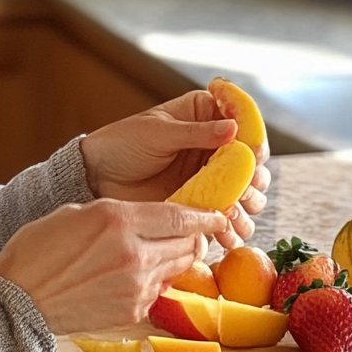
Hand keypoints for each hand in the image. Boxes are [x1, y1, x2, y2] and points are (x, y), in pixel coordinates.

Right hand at [0, 199, 228, 333]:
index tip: (217, 212)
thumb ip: (117, 216)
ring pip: (178, 268)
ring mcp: (135, 286)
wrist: (17, 299)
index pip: (179, 216)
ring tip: (166, 251)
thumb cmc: (37, 249)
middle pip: (187, 244)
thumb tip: (147, 221)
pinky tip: (138, 274)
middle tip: (193, 233)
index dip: (204, 214)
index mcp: (117, 220)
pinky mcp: (131, 311)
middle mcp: (133, 253)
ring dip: (177, 258)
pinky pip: (159, 291)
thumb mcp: (76, 213)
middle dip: (195, 237)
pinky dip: (157, 280)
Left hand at [79, 90, 270, 249]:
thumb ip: (196, 132)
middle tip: (245, 192)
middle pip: (250, 164)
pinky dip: (231, 228)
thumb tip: (233, 128)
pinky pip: (226, 217)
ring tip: (234, 215)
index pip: (244, 126)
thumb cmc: (123, 143)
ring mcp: (209, 178)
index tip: (253, 157)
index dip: (253, 142)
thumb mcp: (159, 132)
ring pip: (245, 193)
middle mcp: (213, 147)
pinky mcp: (200, 204)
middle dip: (254, 180)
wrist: (97, 175)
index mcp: (205, 116)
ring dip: (247, 207)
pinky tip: (227, 235)